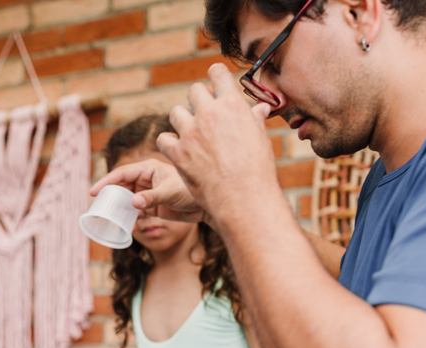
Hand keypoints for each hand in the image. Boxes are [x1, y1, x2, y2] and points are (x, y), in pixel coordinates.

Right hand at [90, 158, 204, 223]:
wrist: (206, 208)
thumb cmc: (191, 192)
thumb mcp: (170, 193)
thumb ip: (151, 198)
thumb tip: (133, 203)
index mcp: (148, 168)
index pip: (122, 173)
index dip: (106, 181)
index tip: (94, 191)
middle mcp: (146, 179)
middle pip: (121, 186)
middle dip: (110, 196)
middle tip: (99, 208)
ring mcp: (148, 192)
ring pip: (126, 199)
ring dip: (119, 208)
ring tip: (109, 218)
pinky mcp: (152, 206)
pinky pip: (135, 211)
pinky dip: (130, 218)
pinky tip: (128, 226)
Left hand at [156, 64, 282, 227]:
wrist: (243, 196)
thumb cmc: (257, 169)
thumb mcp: (260, 138)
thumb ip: (254, 119)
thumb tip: (260, 109)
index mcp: (232, 104)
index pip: (217, 73)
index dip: (215, 76)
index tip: (214, 82)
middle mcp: (209, 113)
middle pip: (193, 91)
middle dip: (198, 101)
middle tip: (203, 115)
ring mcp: (191, 132)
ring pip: (175, 113)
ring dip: (182, 121)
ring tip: (191, 134)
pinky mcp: (178, 153)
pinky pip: (164, 139)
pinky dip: (169, 143)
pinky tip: (178, 150)